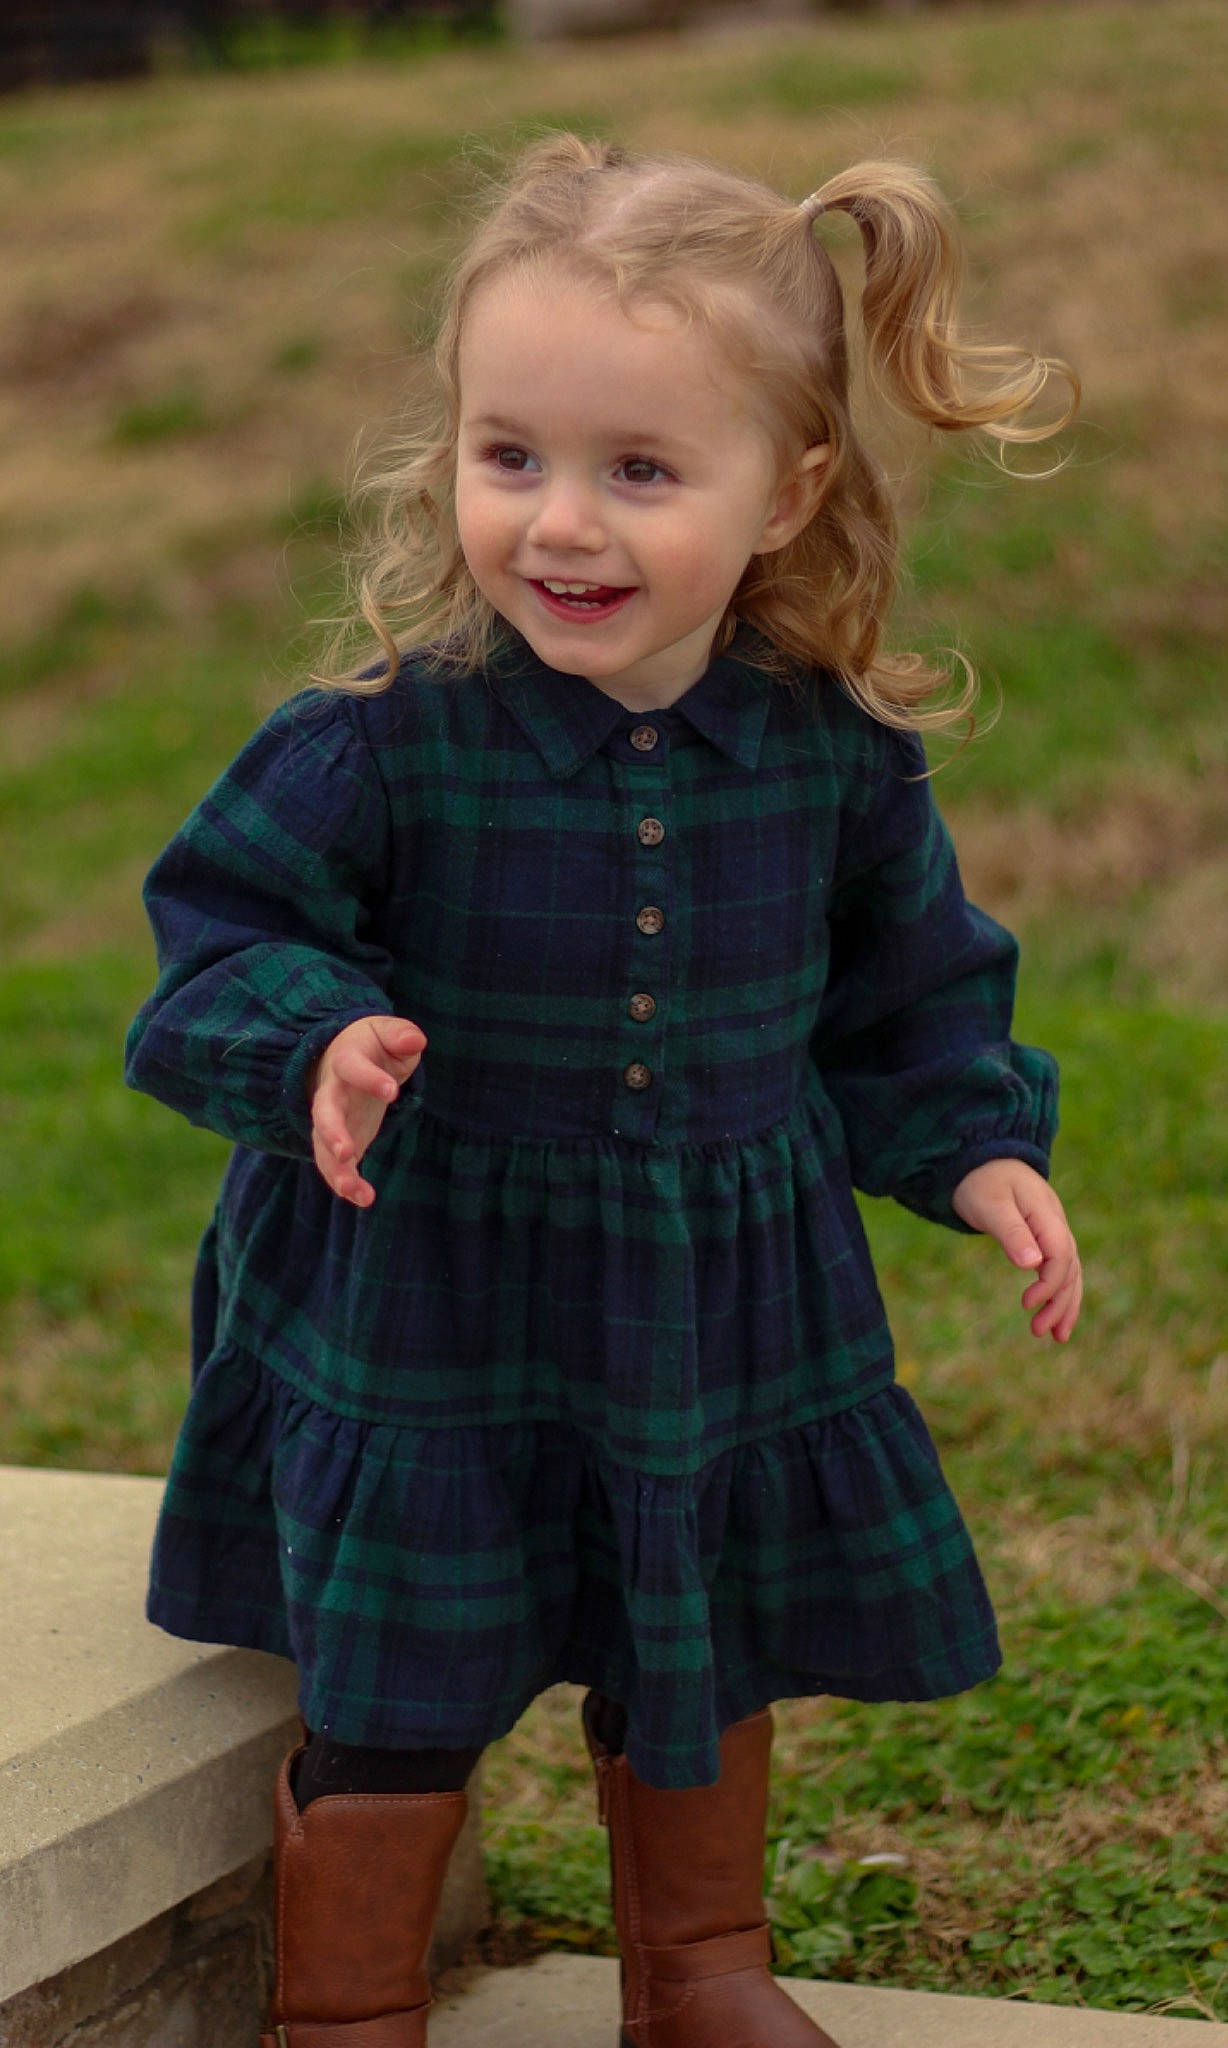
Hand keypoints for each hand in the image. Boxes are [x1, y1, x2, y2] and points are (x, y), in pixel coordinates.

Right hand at [309, 1015, 425, 1206]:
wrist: (345, 1058)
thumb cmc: (373, 1046)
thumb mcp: (388, 1033)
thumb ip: (401, 1036)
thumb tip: (415, 1040)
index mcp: (346, 1060)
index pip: (352, 1067)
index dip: (370, 1078)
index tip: (392, 1091)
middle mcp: (332, 1092)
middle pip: (324, 1112)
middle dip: (332, 1132)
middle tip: (346, 1152)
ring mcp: (332, 1120)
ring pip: (323, 1146)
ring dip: (336, 1169)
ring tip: (352, 1190)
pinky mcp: (339, 1142)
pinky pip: (336, 1166)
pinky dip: (346, 1184)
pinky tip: (364, 1199)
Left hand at [951, 1158, 1081, 1341]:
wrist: (979, 1159)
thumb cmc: (981, 1181)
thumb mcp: (991, 1205)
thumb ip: (1012, 1232)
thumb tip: (1032, 1264)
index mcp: (1046, 1214)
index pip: (1060, 1256)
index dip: (1049, 1285)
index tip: (1026, 1304)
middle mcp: (1056, 1223)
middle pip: (1070, 1269)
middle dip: (1059, 1303)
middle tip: (1039, 1332)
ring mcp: (1052, 1229)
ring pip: (1069, 1272)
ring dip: (1064, 1303)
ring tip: (1055, 1336)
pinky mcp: (1043, 1236)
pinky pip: (1059, 1267)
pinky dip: (1058, 1291)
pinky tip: (1051, 1312)